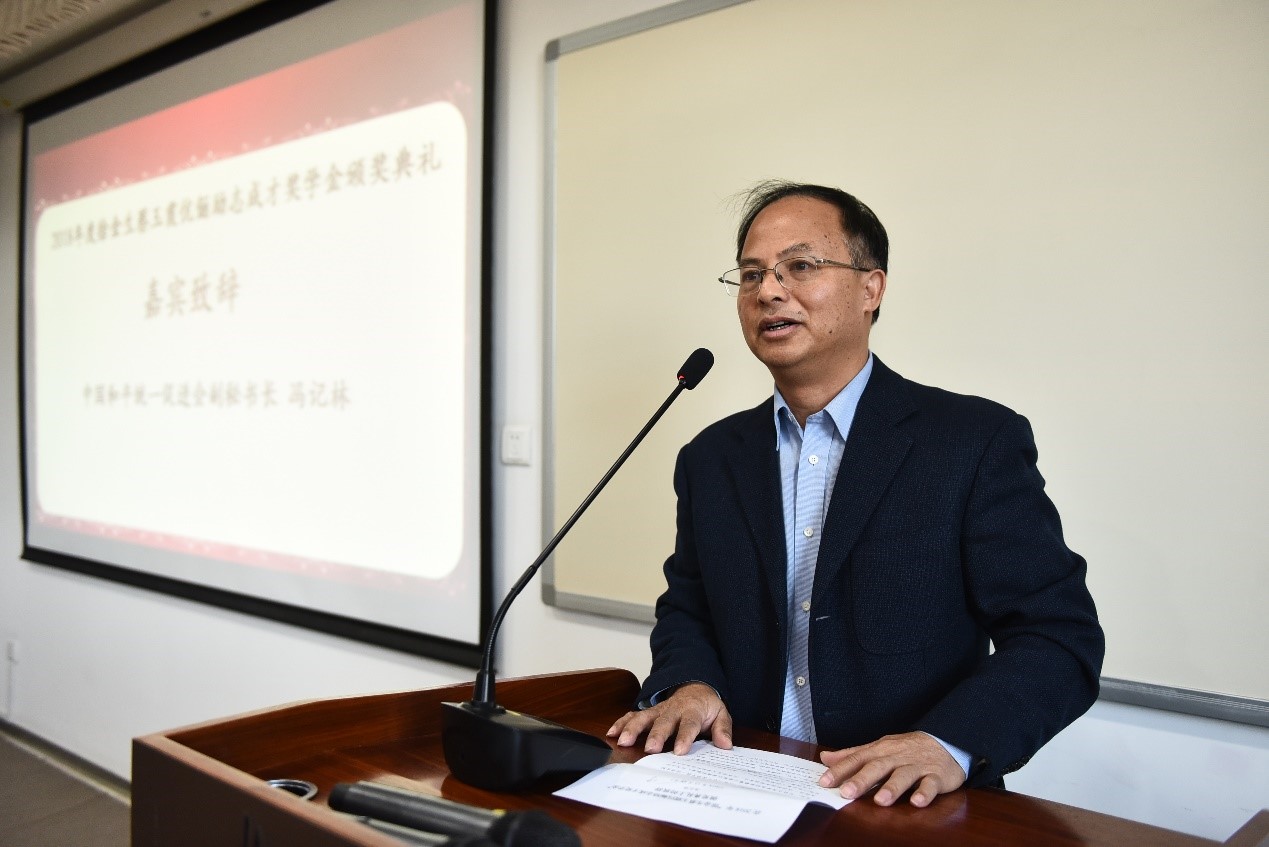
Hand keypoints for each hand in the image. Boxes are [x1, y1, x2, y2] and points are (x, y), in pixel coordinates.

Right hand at [606, 683, 733, 754]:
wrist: (694, 687)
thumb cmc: (706, 706)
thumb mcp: (721, 714)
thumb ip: (722, 729)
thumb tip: (725, 745)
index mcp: (693, 710)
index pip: (689, 724)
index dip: (684, 737)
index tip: (679, 752)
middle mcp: (673, 709)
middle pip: (663, 722)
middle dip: (656, 735)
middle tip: (650, 749)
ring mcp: (658, 710)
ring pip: (644, 717)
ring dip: (632, 728)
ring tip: (623, 741)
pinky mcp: (649, 712)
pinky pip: (633, 715)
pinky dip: (622, 723)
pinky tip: (612, 733)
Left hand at [818, 732, 965, 807]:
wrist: (945, 741)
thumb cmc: (906, 749)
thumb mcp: (878, 748)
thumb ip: (852, 755)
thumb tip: (825, 758)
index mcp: (880, 751)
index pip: (857, 759)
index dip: (840, 770)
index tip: (824, 782)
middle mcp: (896, 757)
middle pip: (877, 767)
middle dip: (862, 780)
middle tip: (847, 792)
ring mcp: (917, 766)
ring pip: (903, 776)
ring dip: (892, 788)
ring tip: (881, 800)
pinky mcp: (936, 776)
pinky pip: (930, 784)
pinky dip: (925, 793)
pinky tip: (917, 801)